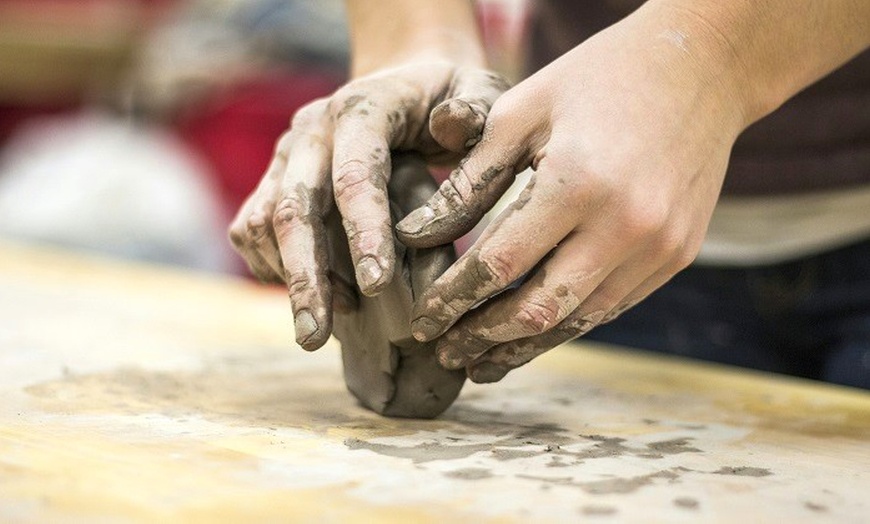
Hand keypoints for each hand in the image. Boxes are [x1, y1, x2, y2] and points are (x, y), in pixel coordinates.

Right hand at [228, 61, 508, 349]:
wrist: (405, 82)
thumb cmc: (451, 97)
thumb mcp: (479, 90)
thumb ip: (475, 110)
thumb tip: (450, 126)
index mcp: (363, 109)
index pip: (356, 174)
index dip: (364, 232)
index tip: (377, 287)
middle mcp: (312, 130)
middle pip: (293, 207)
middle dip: (305, 276)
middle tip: (314, 338)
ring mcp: (286, 155)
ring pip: (263, 222)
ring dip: (289, 278)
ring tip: (322, 328)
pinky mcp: (273, 179)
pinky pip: (253, 229)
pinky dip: (273, 268)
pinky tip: (313, 297)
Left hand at [396, 7, 749, 382]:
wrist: (702, 67)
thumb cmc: (597, 80)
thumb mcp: (521, 112)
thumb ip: (469, 180)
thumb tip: (415, 237)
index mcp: (577, 182)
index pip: (498, 264)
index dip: (452, 299)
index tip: (420, 320)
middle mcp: (625, 225)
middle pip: (538, 308)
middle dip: (482, 338)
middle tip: (445, 353)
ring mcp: (659, 247)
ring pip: (578, 320)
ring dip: (525, 346)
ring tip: (482, 363)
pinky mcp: (677, 255)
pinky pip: (612, 306)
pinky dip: (568, 323)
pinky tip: (535, 333)